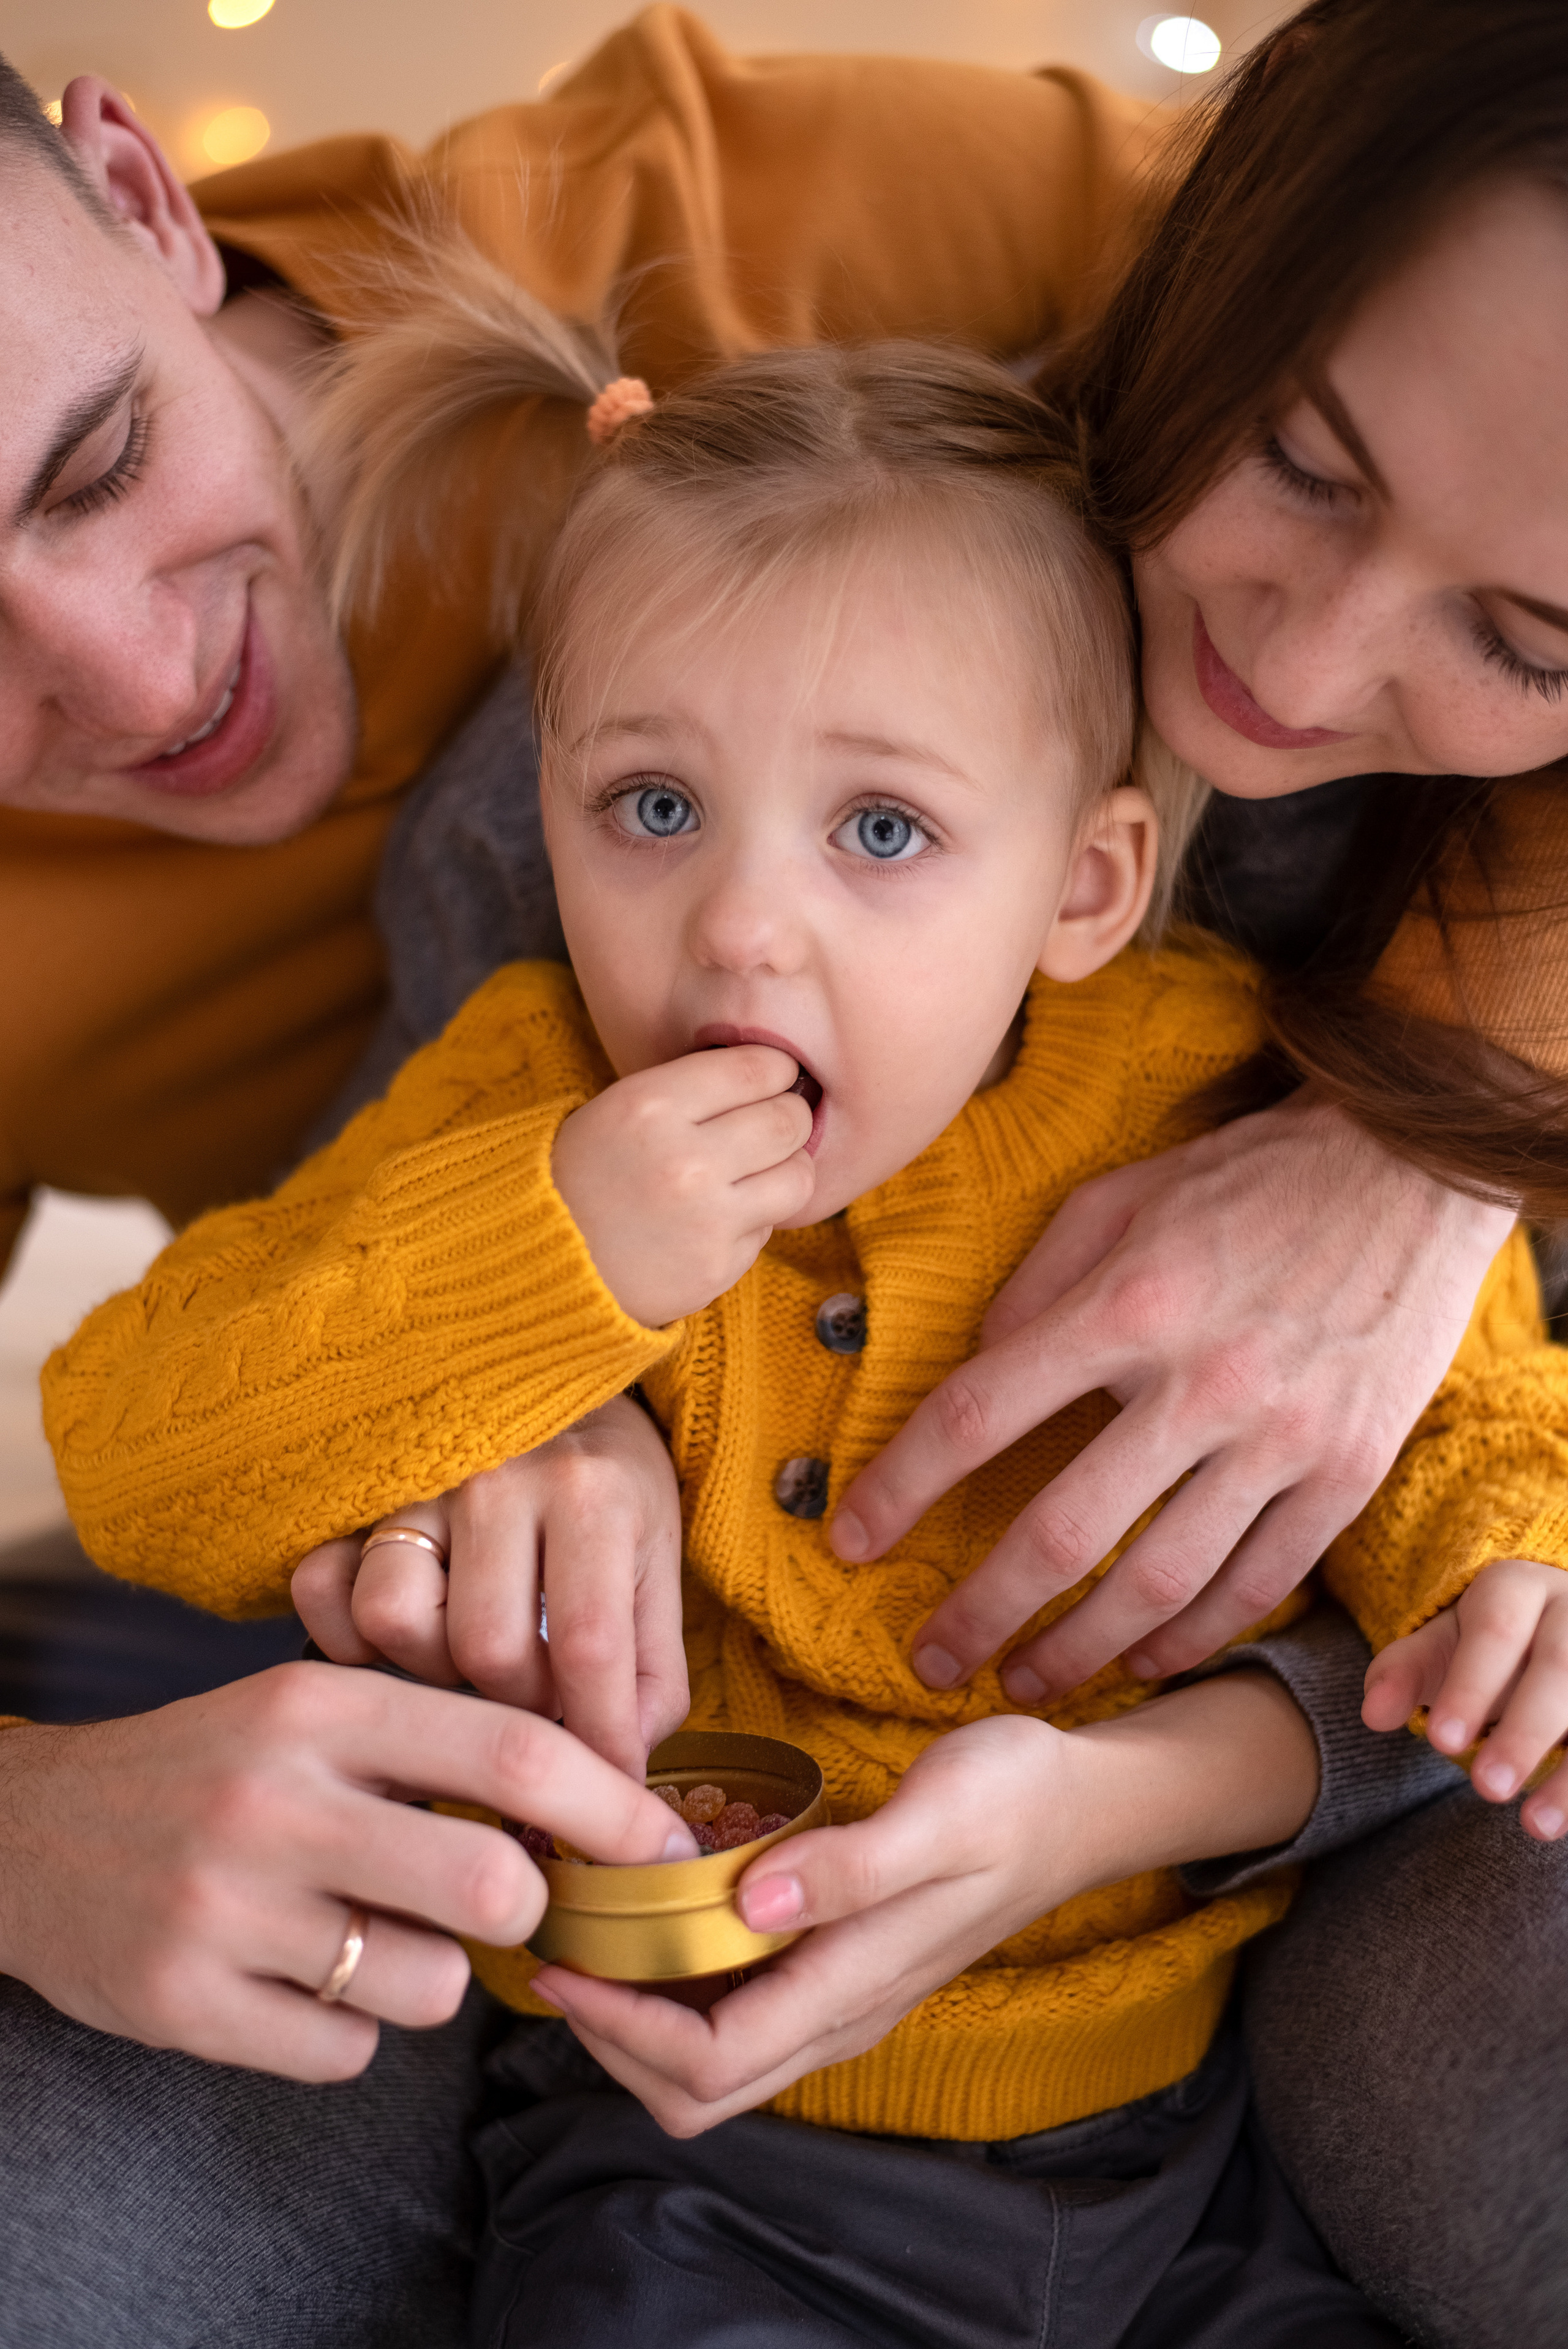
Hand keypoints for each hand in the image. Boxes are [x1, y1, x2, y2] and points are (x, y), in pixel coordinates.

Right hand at [0, 1664, 695, 2080]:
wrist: (30, 1836)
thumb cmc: (210, 1765)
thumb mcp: (310, 1709)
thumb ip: (432, 1738)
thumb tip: (591, 1790)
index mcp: (319, 1710)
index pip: (511, 1753)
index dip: (612, 1805)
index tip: (662, 1842)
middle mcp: (275, 1803)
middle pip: (492, 1885)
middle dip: (531, 1908)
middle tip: (514, 1901)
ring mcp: (226, 1910)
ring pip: (427, 1985)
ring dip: (431, 1975)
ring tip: (371, 1933)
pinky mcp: (183, 2004)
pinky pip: (343, 2052)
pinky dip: (347, 2030)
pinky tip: (301, 1979)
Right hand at [292, 1392, 684, 1775]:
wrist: (554, 1389)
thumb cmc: (610, 1495)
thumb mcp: (657, 1569)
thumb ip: (652, 1673)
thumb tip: (620, 1776)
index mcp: (592, 1494)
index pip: (588, 1645)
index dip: (598, 1741)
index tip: (606, 1798)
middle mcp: (502, 1477)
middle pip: (487, 1649)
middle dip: (515, 1707)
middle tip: (535, 1703)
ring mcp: (418, 1481)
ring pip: (395, 1621)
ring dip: (432, 1670)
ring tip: (468, 1665)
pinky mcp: (354, 1496)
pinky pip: (322, 1588)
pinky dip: (349, 1637)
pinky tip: (397, 1647)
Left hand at [530, 1671, 1317, 2135]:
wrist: (1083, 1805)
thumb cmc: (1013, 1797)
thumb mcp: (939, 1812)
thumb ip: (849, 1867)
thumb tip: (751, 1902)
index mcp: (854, 1985)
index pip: (709, 2061)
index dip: (620, 2030)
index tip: (563, 1962)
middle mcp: (841, 2013)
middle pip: (697, 2090)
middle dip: (612, 2041)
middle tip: (560, 1953)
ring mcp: (843, 1998)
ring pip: (715, 2064)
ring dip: (640, 2020)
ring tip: (593, 1936)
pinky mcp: (841, 1969)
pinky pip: (741, 2016)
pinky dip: (680, 1989)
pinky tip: (659, 1918)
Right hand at [551, 1045, 813, 1325]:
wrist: (544, 1260)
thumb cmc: (589, 1173)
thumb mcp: (620, 1108)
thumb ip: (693, 1089)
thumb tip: (777, 1073)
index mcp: (652, 1106)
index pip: (757, 1069)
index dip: (776, 1070)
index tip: (773, 1078)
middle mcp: (684, 1161)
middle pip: (788, 1120)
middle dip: (788, 1116)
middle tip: (772, 1123)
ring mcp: (705, 1219)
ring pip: (798, 1176)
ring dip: (786, 1169)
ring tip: (758, 1170)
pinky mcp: (717, 1266)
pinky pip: (770, 1227)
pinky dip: (754, 1219)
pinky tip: (718, 1216)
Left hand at [830, 1094, 1512, 1702]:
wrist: (1415, 1169)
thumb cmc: (1248, 1179)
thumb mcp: (1118, 1199)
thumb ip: (1036, 1288)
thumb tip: (974, 1371)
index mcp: (1128, 1304)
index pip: (980, 1411)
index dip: (902, 1485)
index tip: (851, 1539)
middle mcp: (1202, 1381)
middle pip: (1063, 1531)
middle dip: (980, 1610)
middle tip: (930, 1659)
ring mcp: (1283, 1436)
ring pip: (1161, 1582)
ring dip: (1080, 1648)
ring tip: (1025, 1679)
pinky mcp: (1350, 1471)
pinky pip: (1259, 1582)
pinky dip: (1195, 1637)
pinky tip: (1143, 1659)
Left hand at [1363, 1558, 1567, 1839]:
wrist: (1557, 1624)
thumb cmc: (1491, 1643)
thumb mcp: (1444, 1646)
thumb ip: (1405, 1673)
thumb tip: (1373, 1714)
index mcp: (1520, 1587)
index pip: (1496, 1630)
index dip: (1470, 1685)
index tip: (1439, 1741)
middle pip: (1560, 1666)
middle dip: (1525, 1730)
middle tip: (1485, 1787)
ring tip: (1535, 1827)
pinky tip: (1564, 1825)